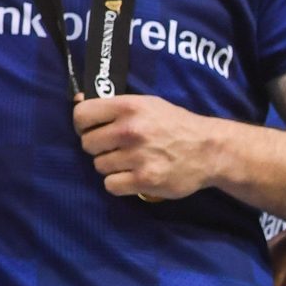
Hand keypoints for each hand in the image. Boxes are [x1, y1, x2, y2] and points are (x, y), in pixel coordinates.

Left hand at [74, 92, 224, 201]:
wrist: (208, 150)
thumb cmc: (173, 124)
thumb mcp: (145, 104)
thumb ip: (112, 105)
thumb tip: (76, 100)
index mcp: (128, 107)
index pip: (81, 115)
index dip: (82, 124)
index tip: (91, 130)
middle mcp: (130, 130)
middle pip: (87, 144)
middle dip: (99, 147)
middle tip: (115, 148)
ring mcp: (137, 156)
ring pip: (99, 165)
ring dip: (110, 166)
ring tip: (129, 161)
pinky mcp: (145, 180)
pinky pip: (111, 185)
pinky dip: (118, 183)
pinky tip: (132, 176)